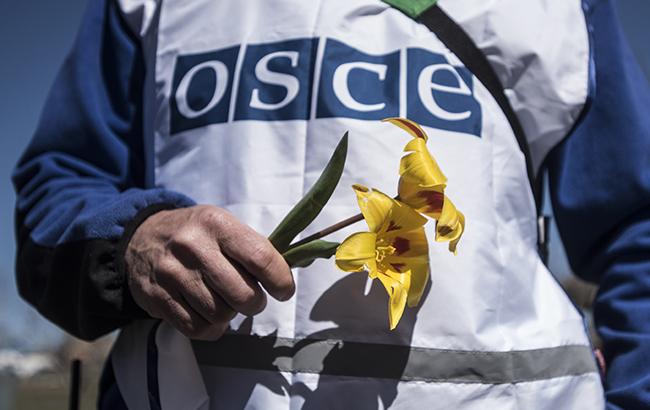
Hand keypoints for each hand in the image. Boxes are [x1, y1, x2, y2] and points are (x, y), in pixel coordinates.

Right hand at [125, 205, 293, 339]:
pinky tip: (209, 314)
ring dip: (230, 315)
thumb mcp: (222, 225)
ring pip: (220, 314)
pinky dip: (211, 328)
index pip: (260, 257)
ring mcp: (172, 274)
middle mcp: (193, 247)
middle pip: (242, 294)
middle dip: (255, 303)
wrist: (141, 237)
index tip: (283, 290)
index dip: (280, 280)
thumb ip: (252, 248)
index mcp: (217, 224)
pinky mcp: (157, 297)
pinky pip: (197, 328)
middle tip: (252, 299)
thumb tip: (285, 276)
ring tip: (225, 302)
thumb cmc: (195, 234)